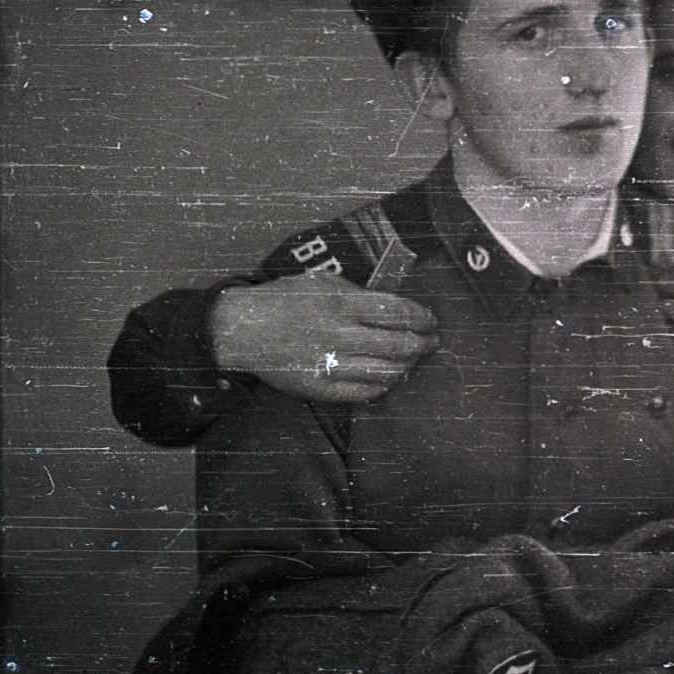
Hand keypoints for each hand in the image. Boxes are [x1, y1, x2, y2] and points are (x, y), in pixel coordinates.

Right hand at [208, 272, 438, 404]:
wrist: (242, 329)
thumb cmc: (284, 300)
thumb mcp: (322, 282)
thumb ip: (358, 293)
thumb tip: (394, 308)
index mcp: (342, 303)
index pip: (397, 312)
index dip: (422, 318)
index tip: (431, 321)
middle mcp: (339, 334)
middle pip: (398, 344)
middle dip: (423, 343)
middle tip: (432, 342)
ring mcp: (330, 364)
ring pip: (386, 371)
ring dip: (408, 365)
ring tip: (414, 359)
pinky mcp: (320, 387)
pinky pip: (364, 392)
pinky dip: (383, 385)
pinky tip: (389, 376)